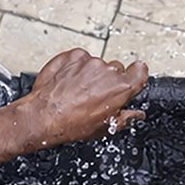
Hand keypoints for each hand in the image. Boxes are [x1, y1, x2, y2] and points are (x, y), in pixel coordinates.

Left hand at [10, 48, 147, 148]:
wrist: (43, 115)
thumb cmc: (71, 124)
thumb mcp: (104, 129)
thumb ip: (125, 118)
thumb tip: (135, 114)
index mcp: (120, 88)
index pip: (140, 71)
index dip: (136, 75)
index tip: (131, 79)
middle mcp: (107, 71)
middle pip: (116, 70)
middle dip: (108, 80)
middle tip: (94, 95)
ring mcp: (89, 61)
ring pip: (96, 65)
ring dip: (89, 75)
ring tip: (76, 92)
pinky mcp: (73, 55)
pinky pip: (79, 59)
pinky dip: (75, 68)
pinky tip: (68, 83)